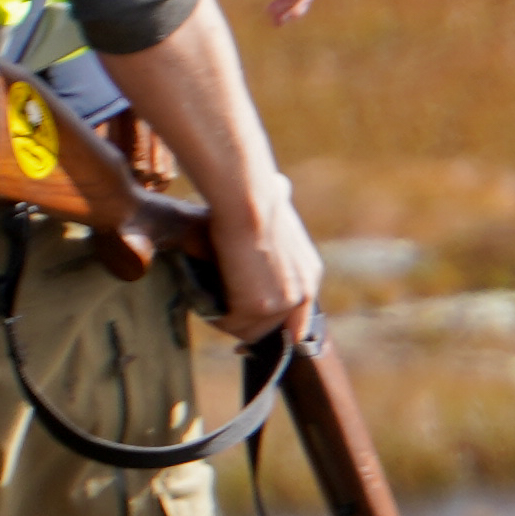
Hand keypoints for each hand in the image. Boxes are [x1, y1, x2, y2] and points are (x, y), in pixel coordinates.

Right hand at [206, 177, 323, 345]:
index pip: (293, 317)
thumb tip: (280, 185)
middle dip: (246, 323)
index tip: (247, 319)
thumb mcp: (279, 211)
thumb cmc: (255, 199)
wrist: (249, 204)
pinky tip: (206, 300)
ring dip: (228, 320)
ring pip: (249, 330)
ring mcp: (282, 304)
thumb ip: (281, 213)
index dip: (269, 321)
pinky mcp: (258, 308)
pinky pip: (230, 324)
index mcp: (308, 276)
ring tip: (210, 303)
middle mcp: (302, 294)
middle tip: (222, 313)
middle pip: (271, 329)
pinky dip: (215, 316)